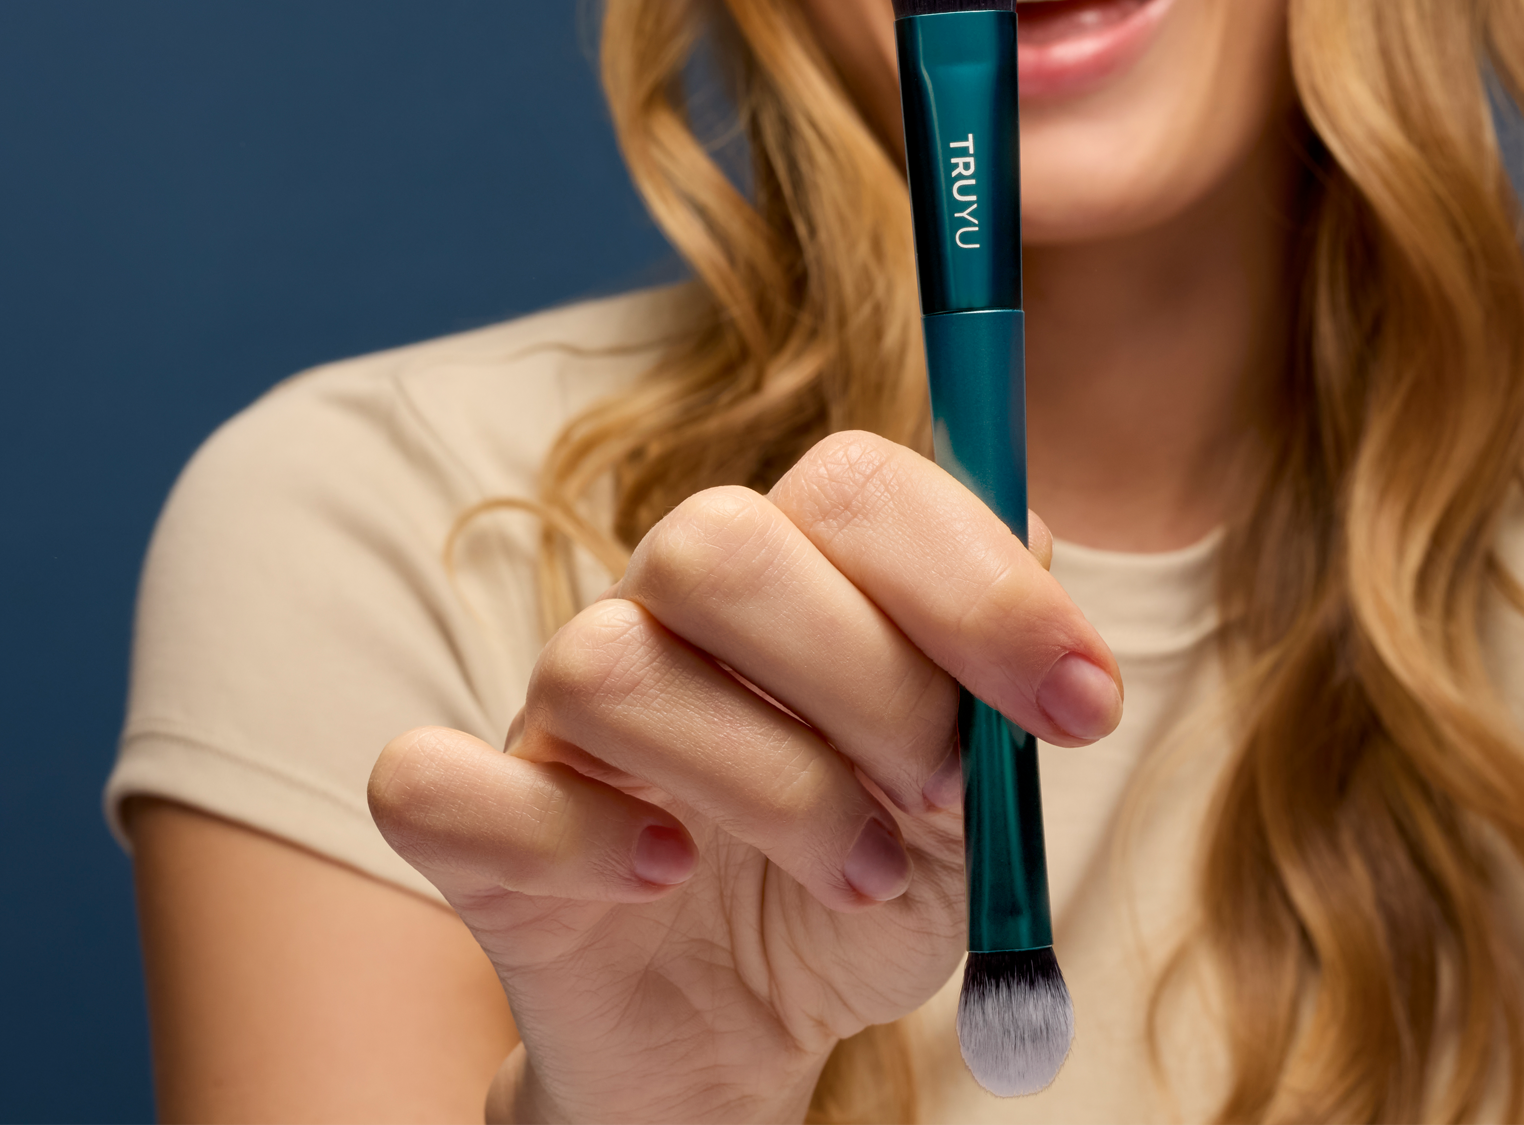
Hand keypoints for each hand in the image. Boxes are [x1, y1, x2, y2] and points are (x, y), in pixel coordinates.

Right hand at [368, 430, 1120, 1122]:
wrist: (750, 1036)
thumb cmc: (862, 885)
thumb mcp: (976, 807)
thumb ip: (1001, 699)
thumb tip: (1044, 586)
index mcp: (799, 576)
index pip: (856, 486)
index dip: (978, 582)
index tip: (1081, 705)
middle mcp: (668, 617)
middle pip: (715, 541)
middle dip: (864, 672)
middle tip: (938, 789)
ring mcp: (561, 720)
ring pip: (607, 663)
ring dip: (766, 781)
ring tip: (854, 874)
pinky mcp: (481, 831)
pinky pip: (442, 782)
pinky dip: (567, 832)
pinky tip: (663, 876)